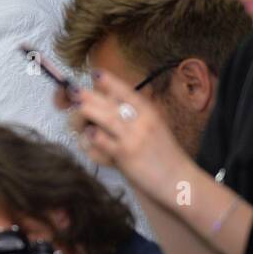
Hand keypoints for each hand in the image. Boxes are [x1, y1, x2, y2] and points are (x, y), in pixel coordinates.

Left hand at [66, 70, 191, 203]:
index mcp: (149, 112)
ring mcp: (134, 137)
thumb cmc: (162, 154)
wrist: (178, 180)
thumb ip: (133, 116)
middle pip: (110, 103)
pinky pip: (102, 142)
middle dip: (89, 96)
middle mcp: (142, 121)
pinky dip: (91, 138)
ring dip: (86, 112)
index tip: (95, 74)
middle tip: (73, 92)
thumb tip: (106, 103)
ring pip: (105, 118)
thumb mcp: (152, 128)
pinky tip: (86, 136)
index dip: (109, 81)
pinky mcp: (125, 154)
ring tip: (76, 109)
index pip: (127, 91)